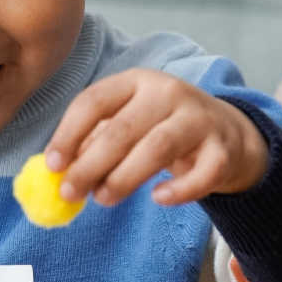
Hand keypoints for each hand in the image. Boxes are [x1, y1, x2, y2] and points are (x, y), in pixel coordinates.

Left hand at [45, 68, 267, 206]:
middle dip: (90, 164)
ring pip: (157, 147)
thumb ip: (96, 143)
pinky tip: (159, 199)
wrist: (228, 134)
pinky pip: (202, 173)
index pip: (94, 101)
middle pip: (122, 128)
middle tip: (70, 193)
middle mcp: (168, 93)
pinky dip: (180, 189)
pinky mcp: (223, 149)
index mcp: (136, 81)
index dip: (69, 133)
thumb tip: (58, 172)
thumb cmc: (164, 129)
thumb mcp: (130, 123)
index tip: (52, 165)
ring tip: (103, 199)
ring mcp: (199, 119)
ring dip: (124, 177)